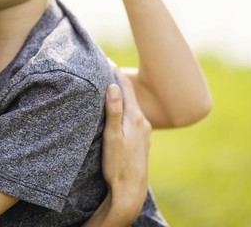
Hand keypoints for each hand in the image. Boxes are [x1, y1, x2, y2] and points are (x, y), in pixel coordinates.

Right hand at [83, 71, 150, 225]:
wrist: (131, 190)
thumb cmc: (118, 164)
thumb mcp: (112, 137)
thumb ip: (114, 111)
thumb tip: (113, 85)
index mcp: (135, 118)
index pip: (126, 88)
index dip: (116, 72)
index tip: (106, 60)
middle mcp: (143, 122)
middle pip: (130, 95)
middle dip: (118, 82)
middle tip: (106, 68)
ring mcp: (144, 132)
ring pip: (131, 107)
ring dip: (122, 95)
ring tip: (110, 86)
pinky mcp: (141, 141)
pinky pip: (132, 118)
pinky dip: (125, 109)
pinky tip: (118, 112)